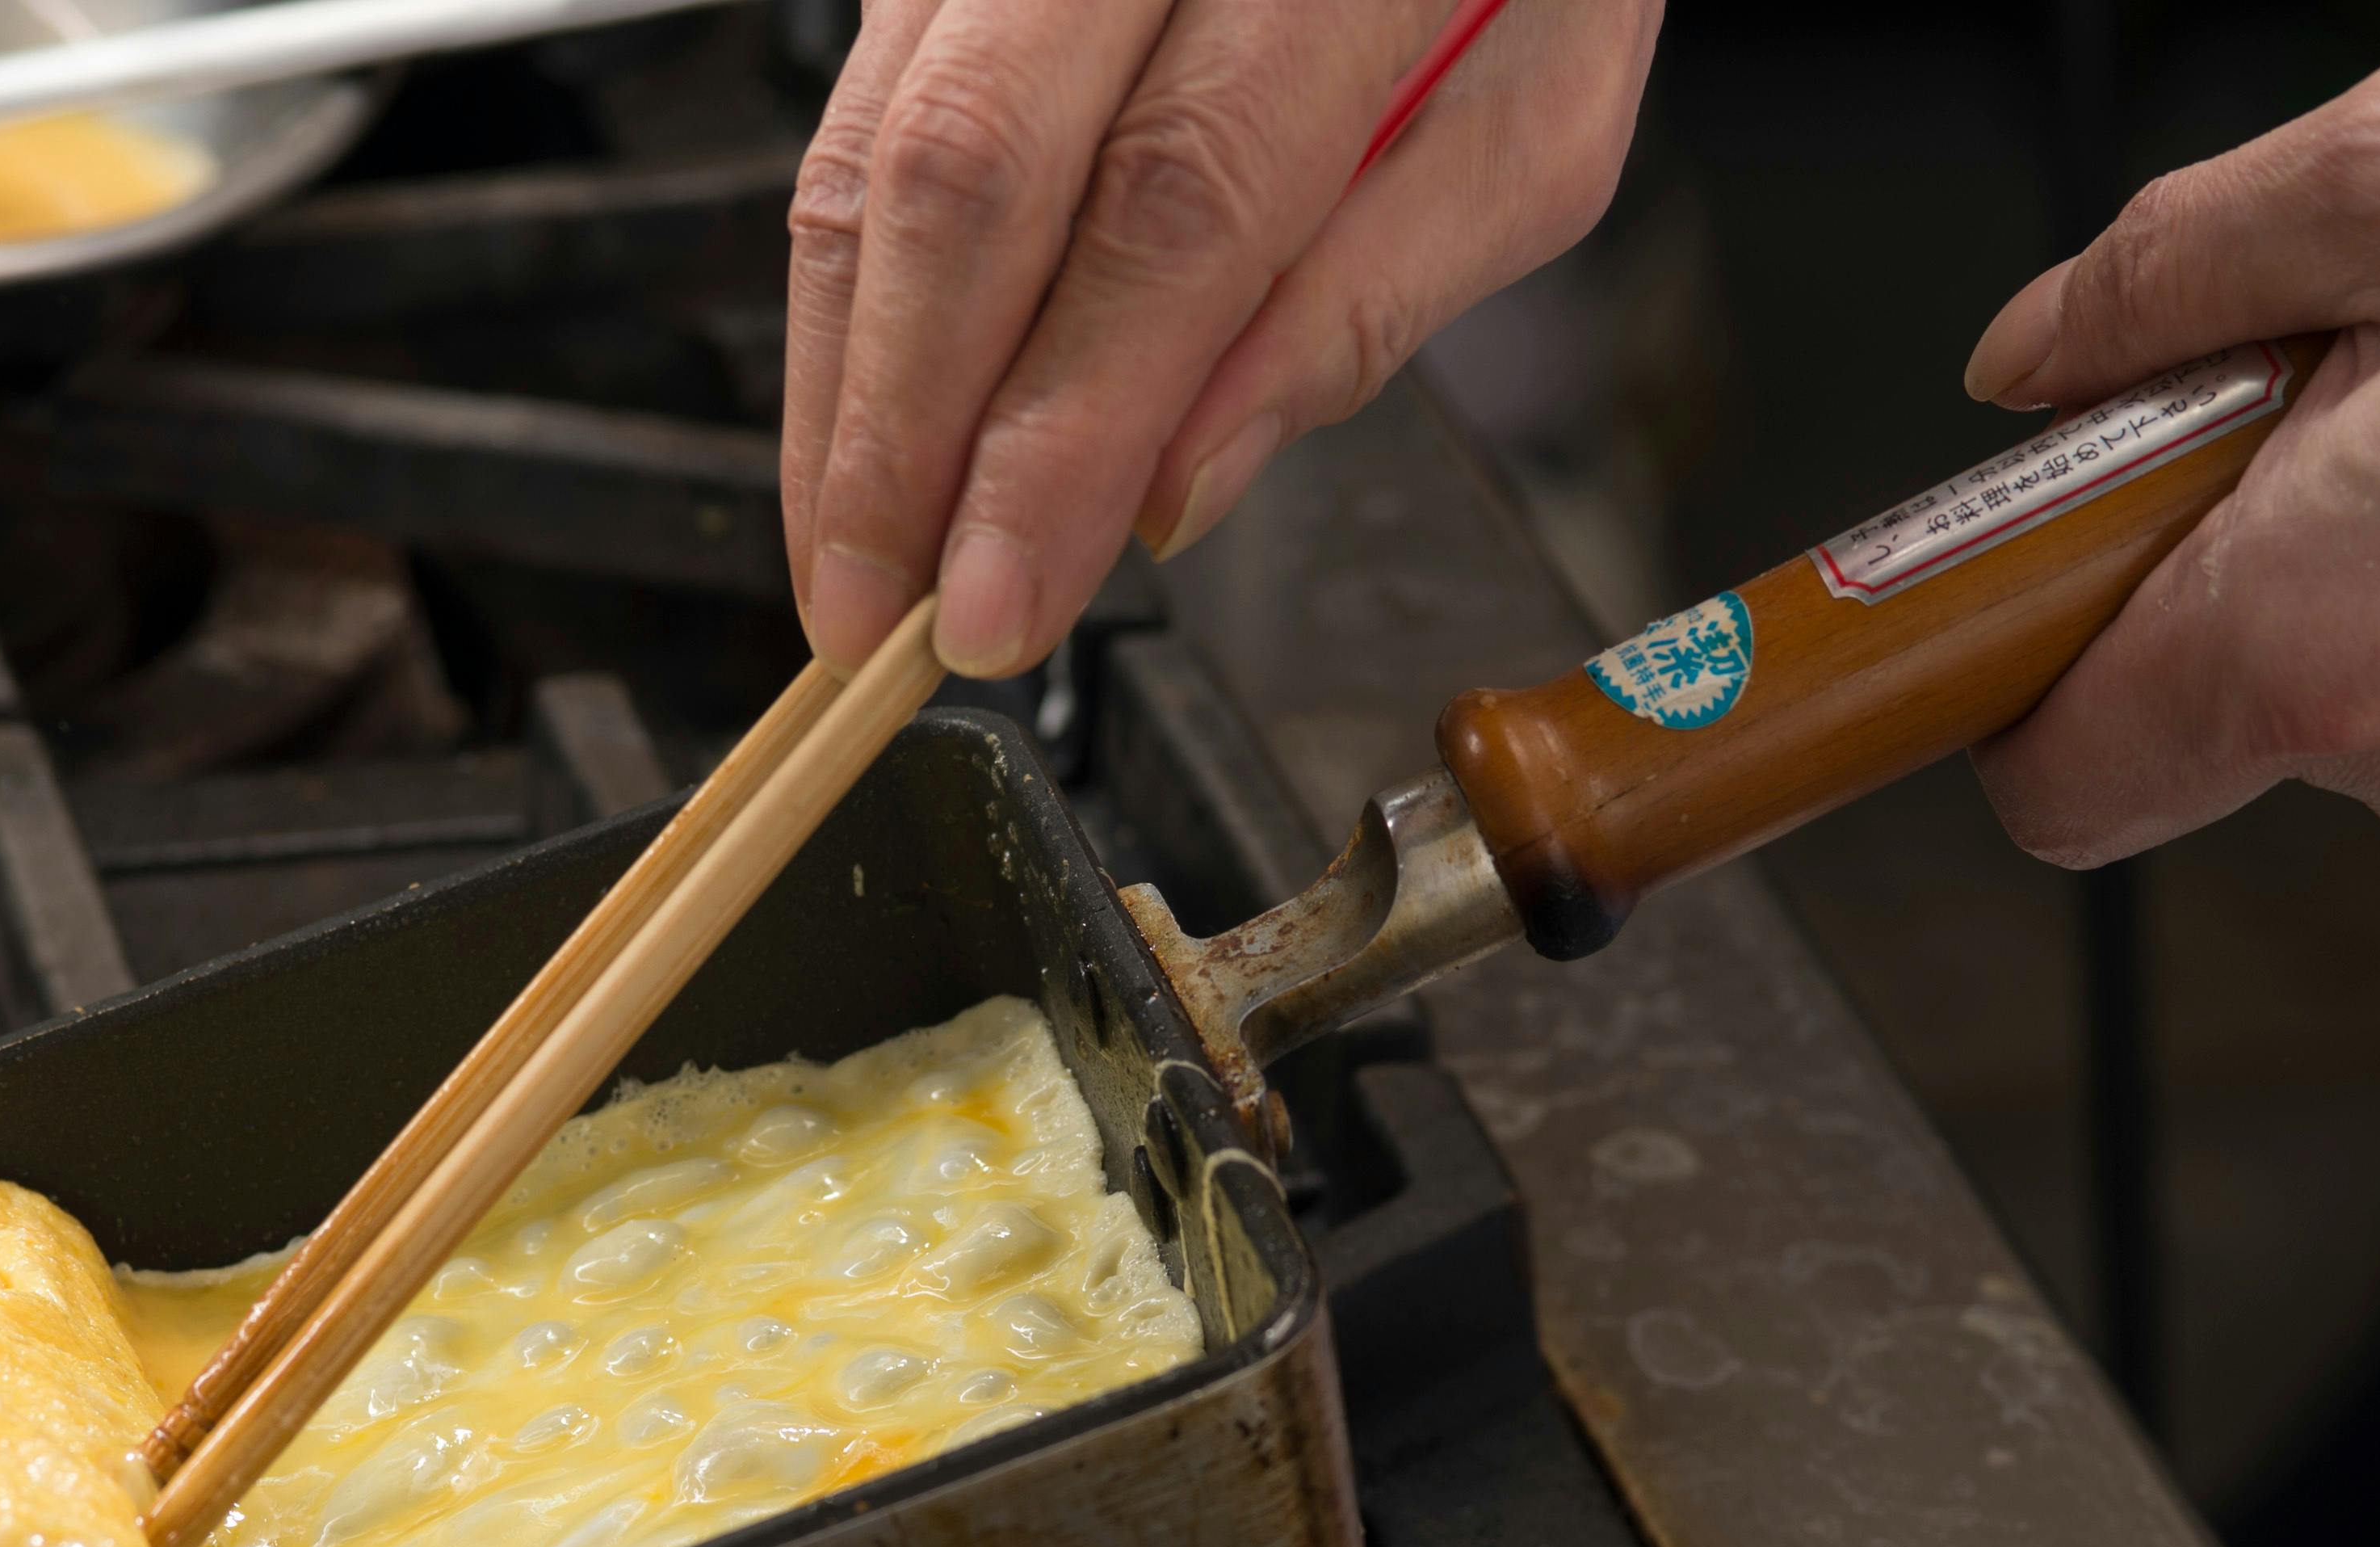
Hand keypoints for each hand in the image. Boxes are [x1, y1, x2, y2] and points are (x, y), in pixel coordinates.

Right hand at [782, 0, 1661, 677]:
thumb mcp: (1536, 119)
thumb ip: (1364, 302)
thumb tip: (1170, 488)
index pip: (1170, 212)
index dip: (1057, 432)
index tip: (999, 601)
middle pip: (970, 172)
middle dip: (902, 429)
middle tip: (875, 616)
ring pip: (877, 135)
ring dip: (843, 371)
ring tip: (845, 549)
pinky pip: (862, 96)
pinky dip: (848, 276)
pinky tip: (859, 403)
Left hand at [1959, 3, 2379, 864]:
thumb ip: (2170, 270)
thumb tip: (2035, 351)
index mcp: (2309, 641)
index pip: (2047, 779)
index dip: (2008, 668)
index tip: (2030, 553)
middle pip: (2188, 695)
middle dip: (2210, 525)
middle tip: (2321, 356)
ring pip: (2339, 648)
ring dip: (2358, 502)